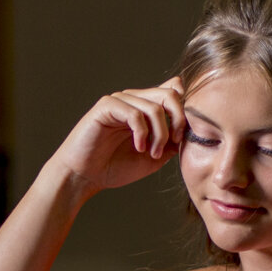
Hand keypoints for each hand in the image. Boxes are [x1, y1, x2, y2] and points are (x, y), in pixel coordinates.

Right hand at [47, 80, 186, 195]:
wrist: (83, 177)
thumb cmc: (113, 168)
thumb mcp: (153, 158)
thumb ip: (170, 142)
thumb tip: (189, 130)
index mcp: (145, 108)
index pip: (174, 93)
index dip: (184, 112)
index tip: (181, 139)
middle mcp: (133, 100)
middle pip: (170, 94)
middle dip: (178, 120)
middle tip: (174, 143)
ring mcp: (119, 101)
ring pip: (154, 106)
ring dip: (159, 133)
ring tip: (152, 153)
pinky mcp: (106, 107)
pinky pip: (134, 113)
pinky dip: (142, 132)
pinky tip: (139, 147)